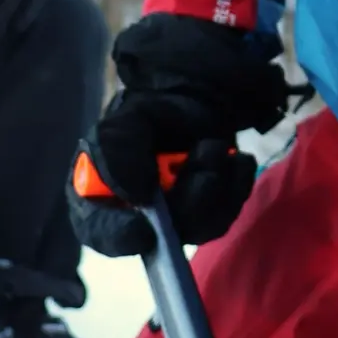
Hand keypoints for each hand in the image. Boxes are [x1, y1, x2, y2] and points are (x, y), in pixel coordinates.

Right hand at [65, 13, 295, 256]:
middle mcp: (138, 218)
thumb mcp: (125, 123)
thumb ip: (119, 154)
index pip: (101, 231)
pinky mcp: (211, 214)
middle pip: (162, 235)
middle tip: (204, 155)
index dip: (120, 236)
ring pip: (201, 227)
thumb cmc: (149, 115)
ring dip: (216, 183)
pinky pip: (229, 214)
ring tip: (212, 146)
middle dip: (190, 199)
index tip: (143, 230)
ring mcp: (178, 221)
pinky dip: (237, 184)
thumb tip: (138, 196)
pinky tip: (234, 160)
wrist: (192, 101)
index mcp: (102, 198)